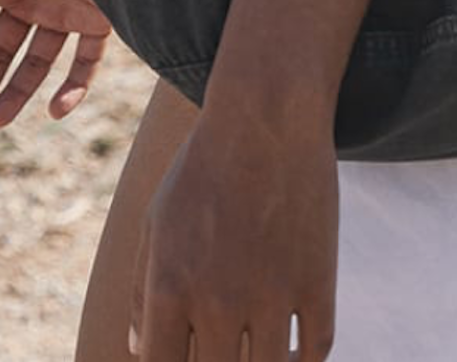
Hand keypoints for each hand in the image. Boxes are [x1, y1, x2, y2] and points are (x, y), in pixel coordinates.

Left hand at [129, 95, 337, 360]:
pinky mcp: (318, 285)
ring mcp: (272, 295)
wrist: (265, 118)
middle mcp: (218, 299)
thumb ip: (142, 291)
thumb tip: (139, 349)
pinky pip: (313, 353)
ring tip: (251, 352)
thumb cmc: (201, 170)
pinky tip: (287, 353)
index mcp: (169, 285)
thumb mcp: (156, 224)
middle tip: (216, 348)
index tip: (177, 358)